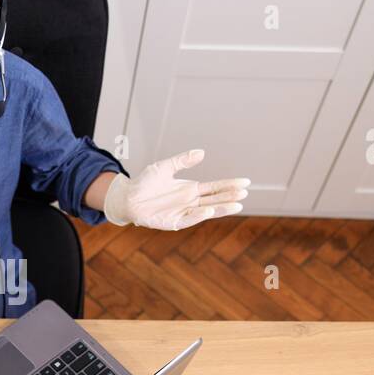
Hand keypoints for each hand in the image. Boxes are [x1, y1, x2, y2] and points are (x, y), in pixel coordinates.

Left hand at [103, 150, 248, 229]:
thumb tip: (201, 152)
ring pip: (207, 211)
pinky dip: (199, 216)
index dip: (230, 184)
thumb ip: (182, 161)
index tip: (245, 182)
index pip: (215, 187)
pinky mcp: (173, 222)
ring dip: (221, 208)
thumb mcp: (165, 167)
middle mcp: (190, 201)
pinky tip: (209, 211)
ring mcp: (183, 212)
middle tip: (245, 193)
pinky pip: (189, 219)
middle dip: (230, 196)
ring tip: (237, 205)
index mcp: (191, 189)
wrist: (128, 197)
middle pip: (215, 199)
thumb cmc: (145, 182)